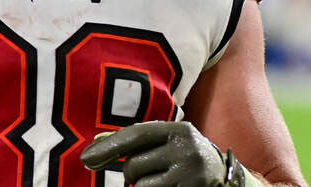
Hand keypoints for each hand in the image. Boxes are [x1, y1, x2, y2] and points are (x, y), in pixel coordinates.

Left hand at [81, 121, 235, 186]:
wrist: (223, 176)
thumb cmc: (183, 155)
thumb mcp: (165, 141)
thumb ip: (135, 141)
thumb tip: (96, 146)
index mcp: (180, 130)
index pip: (136, 134)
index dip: (109, 146)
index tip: (86, 159)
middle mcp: (188, 151)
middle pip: (134, 165)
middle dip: (132, 172)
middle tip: (148, 172)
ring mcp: (191, 176)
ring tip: (161, 181)